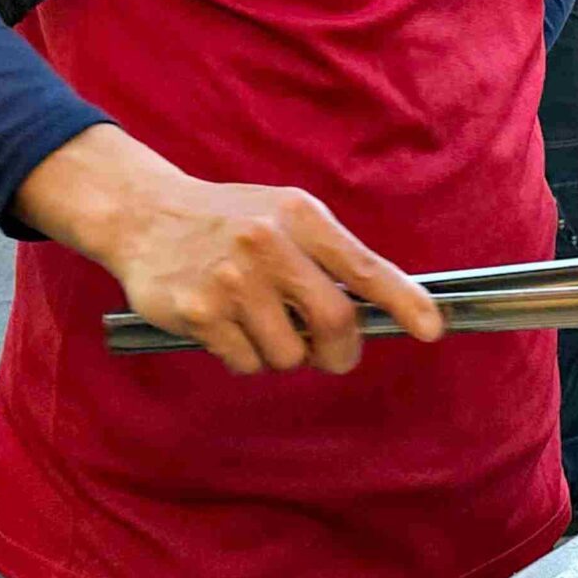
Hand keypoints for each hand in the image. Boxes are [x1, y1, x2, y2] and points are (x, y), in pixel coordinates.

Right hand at [18, 128, 444, 375]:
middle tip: (330, 356)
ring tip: (256, 322)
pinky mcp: (200, 311)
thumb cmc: (228, 220)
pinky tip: (226, 327)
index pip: (364, 268)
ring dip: (282, 354)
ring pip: (289, 354)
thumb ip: (329, 256)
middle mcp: (269, 244)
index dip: (404, 303)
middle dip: (339, 352)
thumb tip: (378, 312)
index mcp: (300, 216)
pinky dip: (245, 358)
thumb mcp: (283, 215)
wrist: (145, 215)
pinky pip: (247, 363)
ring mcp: (233, 279)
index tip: (431, 330)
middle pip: (334, 323)